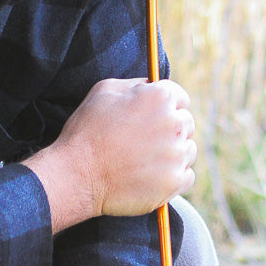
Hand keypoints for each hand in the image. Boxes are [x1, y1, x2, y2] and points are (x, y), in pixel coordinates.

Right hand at [26, 77, 196, 232]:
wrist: (77, 174)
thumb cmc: (87, 130)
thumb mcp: (105, 91)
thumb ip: (136, 84)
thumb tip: (152, 85)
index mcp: (159, 97)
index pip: (180, 97)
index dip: (165, 106)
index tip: (153, 116)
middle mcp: (174, 123)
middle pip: (186, 123)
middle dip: (170, 129)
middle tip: (145, 140)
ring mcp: (176, 154)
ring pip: (188, 150)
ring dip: (172, 153)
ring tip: (144, 159)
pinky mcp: (174, 182)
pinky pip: (186, 176)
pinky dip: (172, 177)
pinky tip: (150, 175)